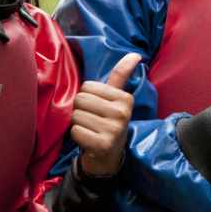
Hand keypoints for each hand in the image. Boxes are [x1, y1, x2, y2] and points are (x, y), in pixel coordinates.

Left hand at [72, 52, 139, 177]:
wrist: (109, 157)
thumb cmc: (108, 122)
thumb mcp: (116, 99)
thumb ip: (121, 75)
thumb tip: (135, 54)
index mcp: (125, 99)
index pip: (87, 86)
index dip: (87, 97)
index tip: (98, 109)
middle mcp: (123, 113)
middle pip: (80, 100)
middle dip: (81, 110)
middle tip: (92, 121)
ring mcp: (114, 130)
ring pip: (76, 116)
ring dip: (78, 124)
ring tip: (91, 130)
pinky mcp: (103, 145)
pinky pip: (75, 131)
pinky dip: (77, 136)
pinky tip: (88, 140)